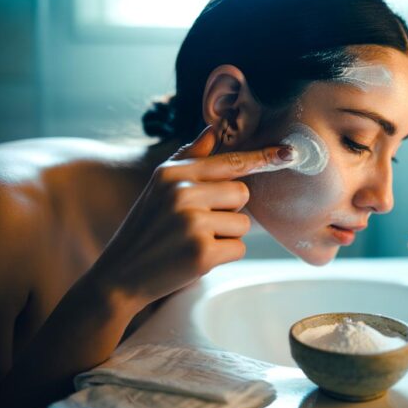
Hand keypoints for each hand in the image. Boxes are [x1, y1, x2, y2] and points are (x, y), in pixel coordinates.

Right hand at [89, 126, 293, 308]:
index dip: (262, 157)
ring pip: (242, 224)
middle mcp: (183, 192)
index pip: (229, 162)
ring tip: (194, 241)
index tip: (288, 153)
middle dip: (230, 211)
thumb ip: (187, 158)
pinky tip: (195, 258)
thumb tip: (211, 131)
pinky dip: (223, 256)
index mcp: (173, 173)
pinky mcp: (202, 253)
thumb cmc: (145, 229)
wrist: (120, 276)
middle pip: (242, 194)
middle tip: (200, 224)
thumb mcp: (158, 188)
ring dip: (226, 236)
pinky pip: (238, 249)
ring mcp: (193, 223)